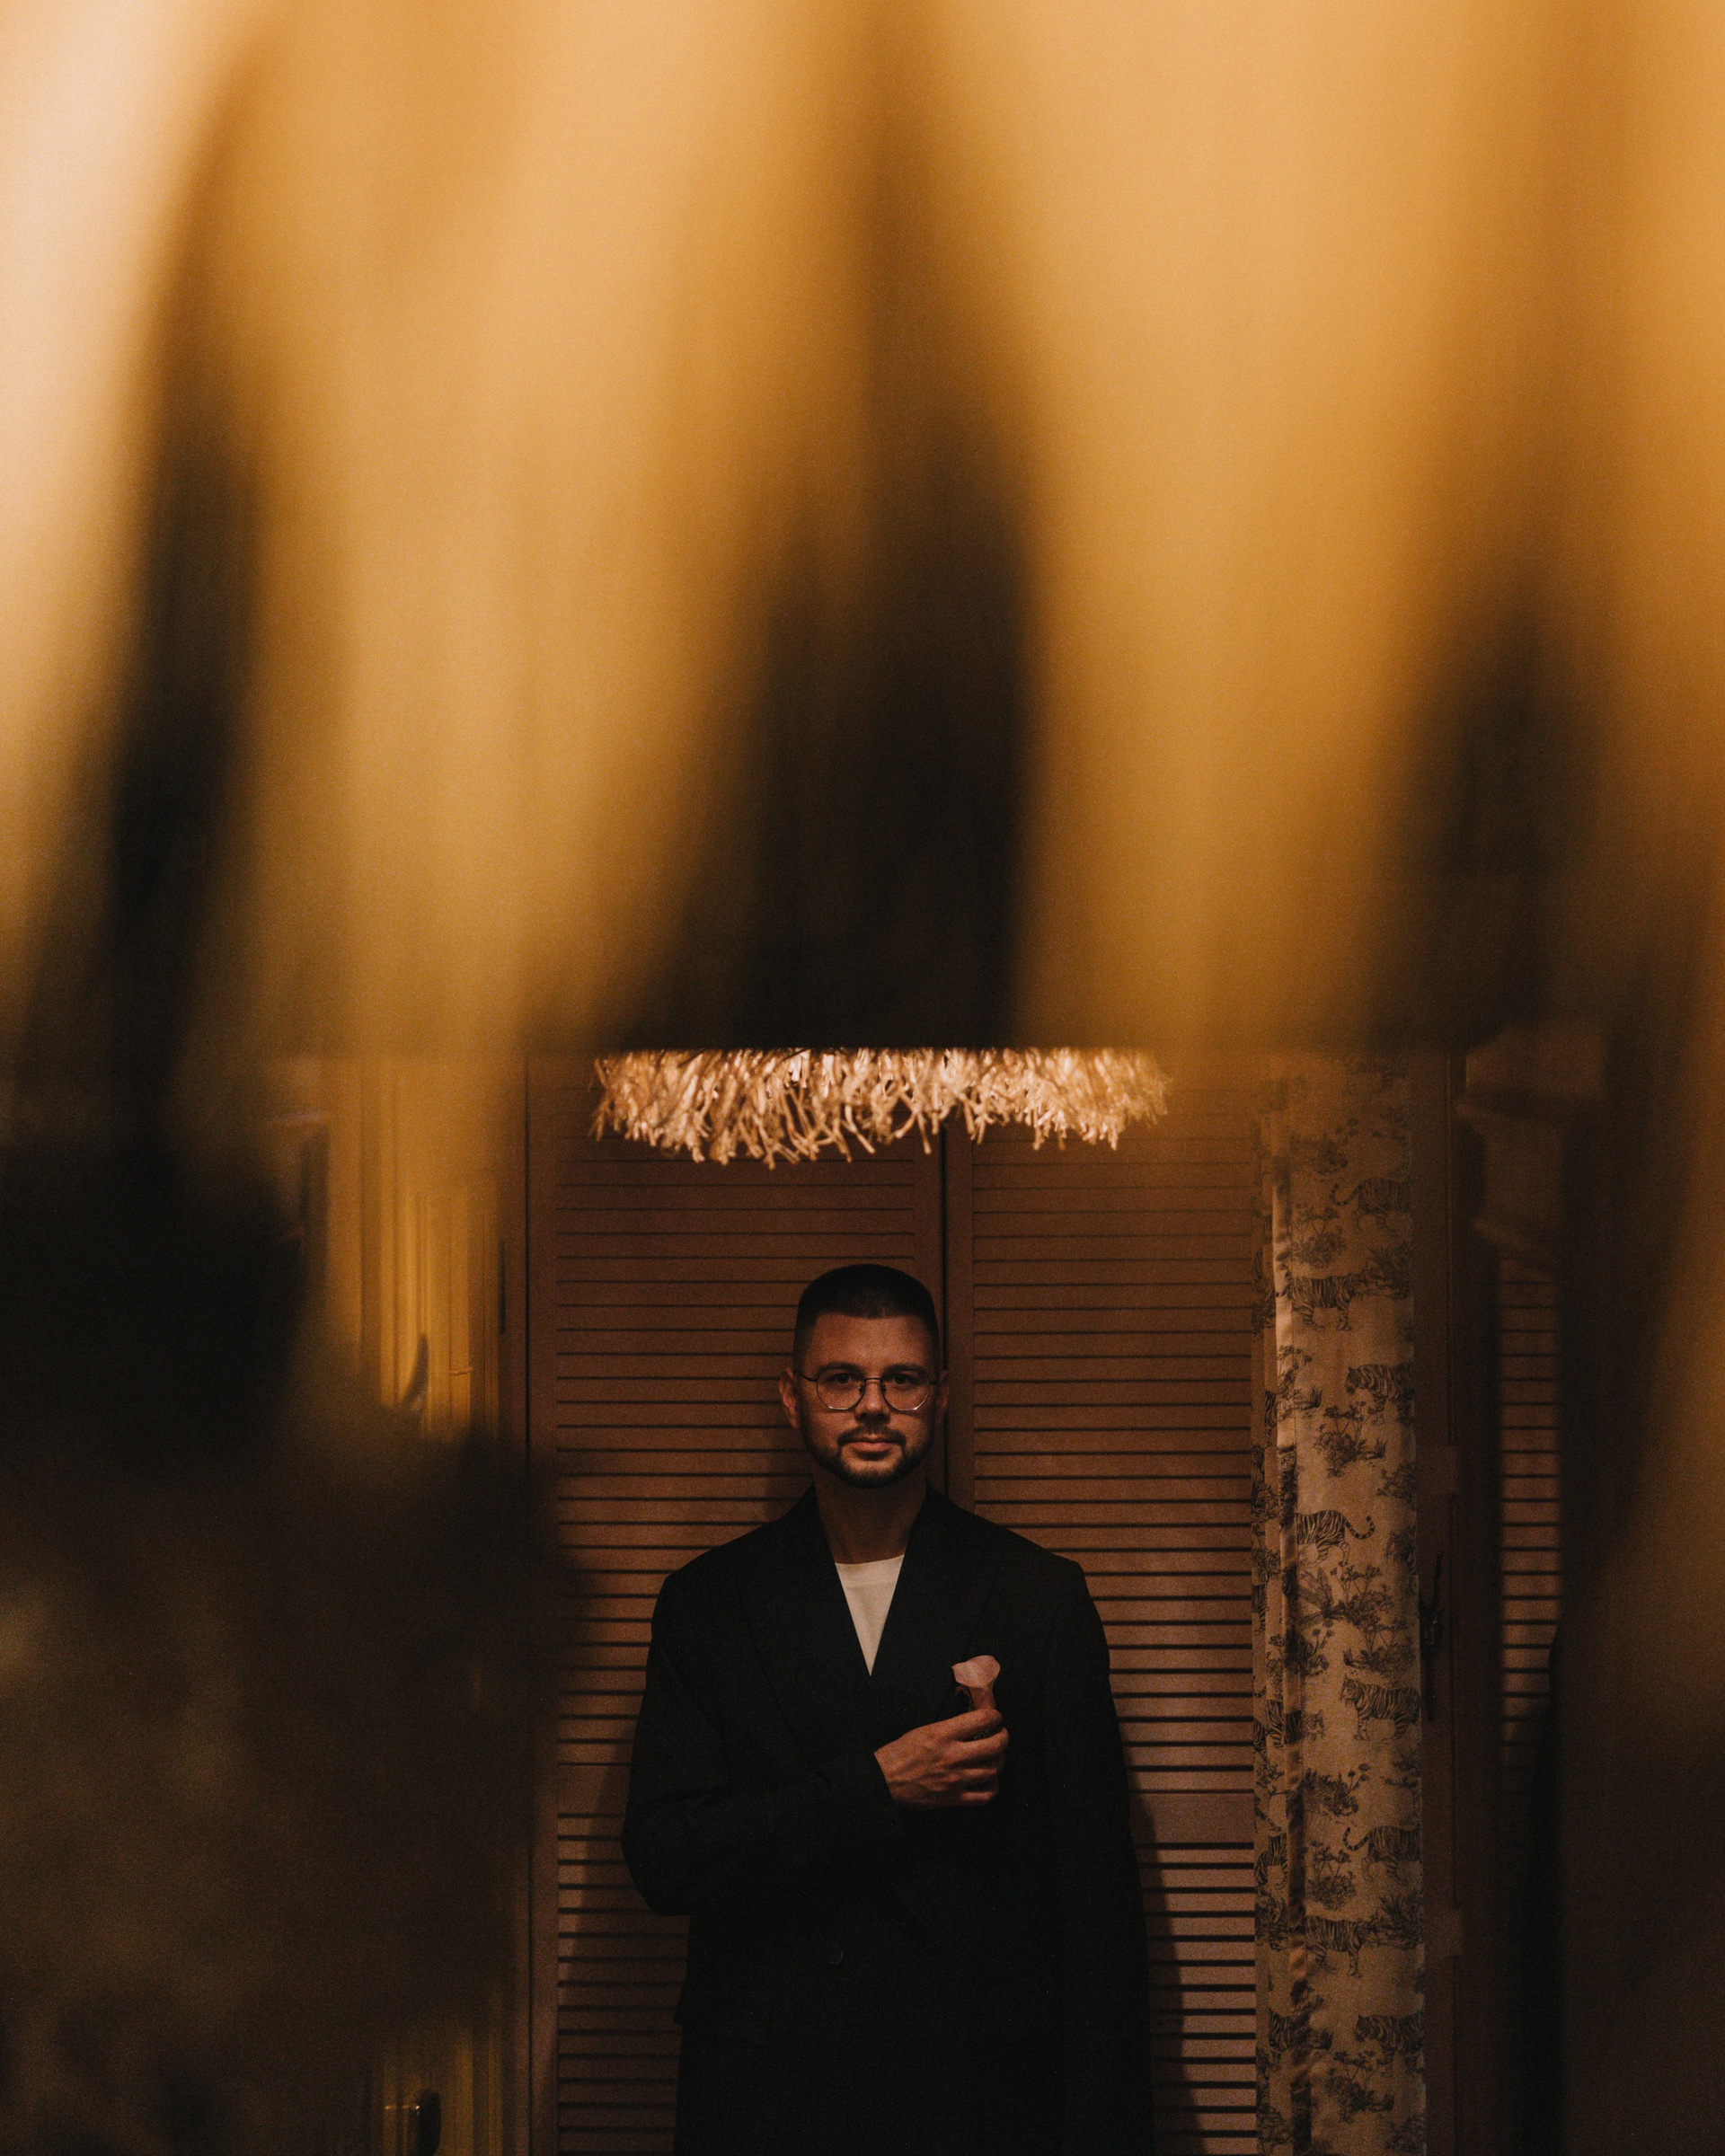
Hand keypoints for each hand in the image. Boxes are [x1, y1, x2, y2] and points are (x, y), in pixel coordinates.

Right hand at [874, 1705, 1007, 1808]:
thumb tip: (975, 1720)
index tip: (995, 1717)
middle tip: (1001, 1734)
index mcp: (944, 1734)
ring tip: (995, 1756)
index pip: (982, 1719)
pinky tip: (989, 1780)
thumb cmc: (900, 1753)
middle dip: (1004, 1737)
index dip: (995, 1716)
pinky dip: (993, 1786)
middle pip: (995, 1745)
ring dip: (999, 1760)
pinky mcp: (954, 1799)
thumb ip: (951, 1726)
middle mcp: (953, 1756)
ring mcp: (955, 1779)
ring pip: (994, 1769)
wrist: (884, 1781)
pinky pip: (985, 1796)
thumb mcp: (924, 1730)